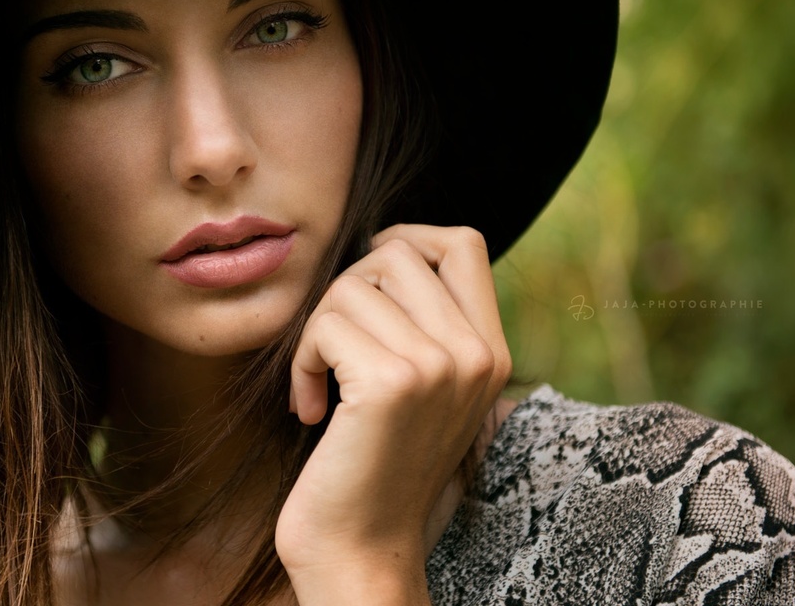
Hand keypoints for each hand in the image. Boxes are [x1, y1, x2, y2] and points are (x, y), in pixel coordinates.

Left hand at [276, 225, 511, 603]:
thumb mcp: (424, 389)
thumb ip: (426, 326)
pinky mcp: (391, 384)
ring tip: (322, 385)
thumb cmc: (375, 466)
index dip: (405, 242)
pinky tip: (312, 409)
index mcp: (492, 352)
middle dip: (345, 293)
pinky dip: (302, 363)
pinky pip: (324, 325)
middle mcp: (476, 354)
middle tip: (335, 350)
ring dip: (317, 332)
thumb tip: (386, 248)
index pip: (463, 243)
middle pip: (394, 253)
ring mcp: (439, 367)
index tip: (367, 290)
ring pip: (351, 285)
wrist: (362, 551)